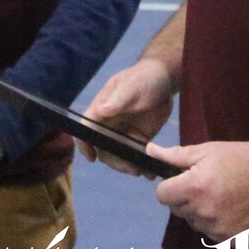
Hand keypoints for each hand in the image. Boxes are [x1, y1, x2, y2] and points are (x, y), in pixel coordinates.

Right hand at [79, 59, 174, 174]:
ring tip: (143, 171)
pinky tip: (151, 171)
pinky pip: (135, 156)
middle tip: (132, 168)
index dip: (84, 145)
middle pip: (103, 149)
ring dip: (128, 166)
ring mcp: (122, 133)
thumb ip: (118, 99)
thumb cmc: (144, 78)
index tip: (92, 158)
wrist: (164, 79)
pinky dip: (141, 164)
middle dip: (115, 161)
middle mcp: (108, 124)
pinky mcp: (137, 139)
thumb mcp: (132, 86)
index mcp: (101, 110)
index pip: (86, 129)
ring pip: (118, 156)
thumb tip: (102, 110)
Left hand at [151, 140, 248, 241]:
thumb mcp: (209, 150)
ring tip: (225, 196)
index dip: (172, 185)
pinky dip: (220, 224)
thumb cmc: (243, 158)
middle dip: (187, 198)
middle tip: (210, 184)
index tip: (186, 179)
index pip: (162, 195)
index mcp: (193, 188)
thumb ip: (176, 155)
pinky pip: (214, 235)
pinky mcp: (233, 241)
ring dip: (203, 212)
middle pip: (178, 210)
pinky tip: (235, 209)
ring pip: (196, 223)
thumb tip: (149, 151)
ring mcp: (218, 230)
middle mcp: (203, 212)